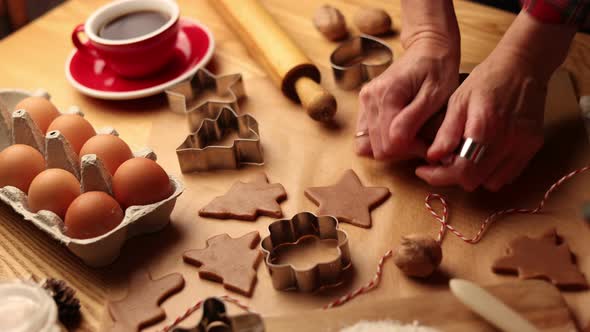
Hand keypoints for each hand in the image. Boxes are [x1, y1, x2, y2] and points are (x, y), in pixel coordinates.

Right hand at [356, 40, 459, 159]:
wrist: (427, 47)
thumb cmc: (437, 68)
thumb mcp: (435, 94)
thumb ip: (414, 118)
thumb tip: (396, 141)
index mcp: (386, 95)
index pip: (390, 143)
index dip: (412, 150)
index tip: (429, 144)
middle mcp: (369, 99)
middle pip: (378, 148)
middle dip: (403, 151)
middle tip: (423, 142)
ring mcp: (364, 102)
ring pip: (369, 146)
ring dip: (392, 148)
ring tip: (413, 137)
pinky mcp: (365, 105)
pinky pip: (365, 137)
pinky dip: (382, 141)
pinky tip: (400, 133)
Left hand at [416, 50, 546, 190]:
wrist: (523, 66)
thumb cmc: (486, 80)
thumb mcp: (458, 101)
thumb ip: (446, 131)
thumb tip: (432, 157)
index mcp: (485, 128)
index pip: (462, 171)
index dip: (438, 177)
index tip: (423, 170)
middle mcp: (507, 141)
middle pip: (475, 181)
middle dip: (452, 176)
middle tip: (441, 161)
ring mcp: (523, 146)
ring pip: (492, 183)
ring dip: (474, 175)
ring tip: (462, 156)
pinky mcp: (533, 146)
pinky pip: (509, 174)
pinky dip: (492, 172)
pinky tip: (481, 155)